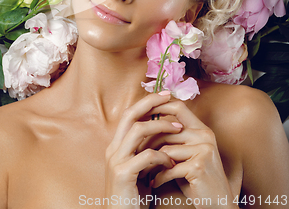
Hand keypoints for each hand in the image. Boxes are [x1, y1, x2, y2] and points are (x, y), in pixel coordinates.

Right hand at [104, 92, 180, 207]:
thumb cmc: (134, 197)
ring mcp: (116, 161)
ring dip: (160, 126)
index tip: (163, 95)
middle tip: (168, 96)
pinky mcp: (122, 174)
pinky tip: (172, 162)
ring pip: (138, 130)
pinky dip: (162, 156)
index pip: (129, 115)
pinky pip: (146, 156)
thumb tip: (162, 132)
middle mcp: (113, 149)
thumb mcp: (139, 169)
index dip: (145, 102)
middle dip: (150, 103)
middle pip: (130, 114)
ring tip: (179, 128)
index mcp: (117, 146)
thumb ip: (144, 151)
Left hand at [140, 99, 234, 208]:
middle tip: (136, 153)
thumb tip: (146, 124)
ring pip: (166, 149)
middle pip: (166, 130)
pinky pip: (170, 167)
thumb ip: (174, 138)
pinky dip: (159, 177)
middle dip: (148, 143)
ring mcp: (203, 150)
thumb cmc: (196, 177)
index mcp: (201, 128)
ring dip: (152, 163)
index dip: (159, 106)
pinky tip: (154, 183)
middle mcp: (204, 135)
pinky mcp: (199, 167)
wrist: (218, 203)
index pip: (178, 107)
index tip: (141, 114)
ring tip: (145, 171)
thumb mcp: (187, 153)